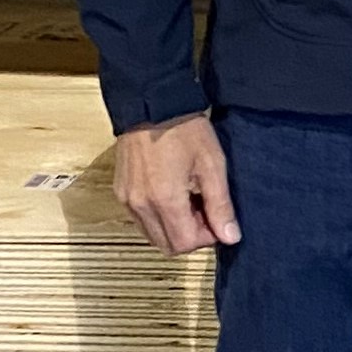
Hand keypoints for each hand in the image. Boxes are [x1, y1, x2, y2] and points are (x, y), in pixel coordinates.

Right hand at [113, 113, 238, 253]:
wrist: (152, 105)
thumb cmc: (184, 129)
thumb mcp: (212, 165)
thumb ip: (221, 205)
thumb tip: (230, 237)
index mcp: (164, 199)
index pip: (185, 244)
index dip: (206, 237)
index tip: (216, 217)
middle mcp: (140, 205)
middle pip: (167, 246)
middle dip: (190, 236)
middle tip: (204, 210)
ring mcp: (127, 199)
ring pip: (153, 235)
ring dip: (174, 228)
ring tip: (189, 200)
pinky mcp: (121, 192)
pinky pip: (141, 220)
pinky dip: (158, 217)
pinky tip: (172, 195)